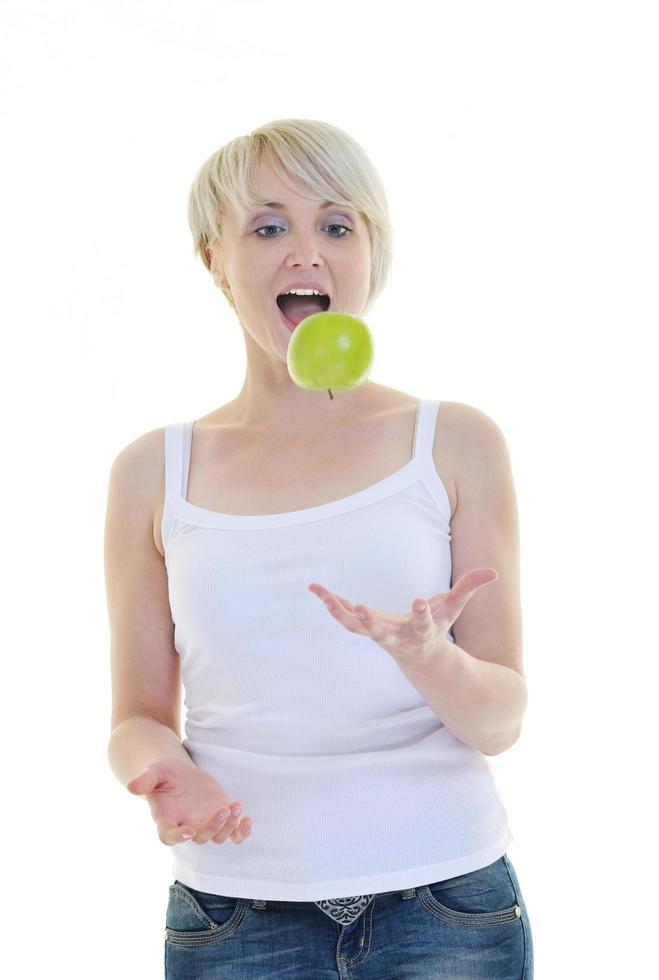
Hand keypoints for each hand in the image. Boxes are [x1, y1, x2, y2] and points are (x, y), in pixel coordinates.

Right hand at [127, 758, 252, 846]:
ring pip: (218, 837)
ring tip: (236, 806)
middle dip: (213, 827)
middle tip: (223, 810)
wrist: (179, 774)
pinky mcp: (219, 818)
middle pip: (200, 838)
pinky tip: (248, 820)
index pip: (169, 836)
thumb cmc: (164, 773)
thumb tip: (131, 786)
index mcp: (166, 819)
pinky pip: (232, 834)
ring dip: (229, 826)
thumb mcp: (154, 771)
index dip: (178, 837)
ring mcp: (204, 824)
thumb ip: (145, 780)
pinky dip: (241, 832)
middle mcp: (186, 826)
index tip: (188, 830)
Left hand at [308, 567, 497, 664]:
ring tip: (325, 597)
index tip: (419, 601)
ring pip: (355, 628)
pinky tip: (313, 587)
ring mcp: (376, 634)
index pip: (423, 622)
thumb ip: (469, 588)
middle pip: (381, 633)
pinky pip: (342, 615)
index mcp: (421, 631)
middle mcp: (396, 637)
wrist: (418, 656)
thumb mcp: (454, 608)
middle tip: (359, 611)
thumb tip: (494, 572)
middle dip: (370, 624)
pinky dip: (328, 602)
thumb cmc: (437, 626)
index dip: (422, 613)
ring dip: (340, 613)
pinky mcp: (362, 627)